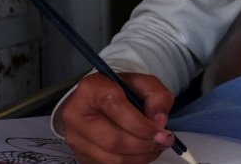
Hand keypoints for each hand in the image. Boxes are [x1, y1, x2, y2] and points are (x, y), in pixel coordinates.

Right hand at [59, 72, 175, 163]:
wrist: (99, 101)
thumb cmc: (120, 91)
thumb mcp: (143, 83)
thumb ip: (157, 95)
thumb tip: (159, 120)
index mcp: (91, 89)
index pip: (116, 108)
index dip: (142, 124)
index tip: (161, 131)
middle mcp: (76, 115)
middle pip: (113, 140)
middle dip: (144, 144)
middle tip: (164, 141)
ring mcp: (76, 138)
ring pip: (113, 158)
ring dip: (141, 156)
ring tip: (156, 146)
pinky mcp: (81, 155)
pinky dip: (133, 161)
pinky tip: (143, 151)